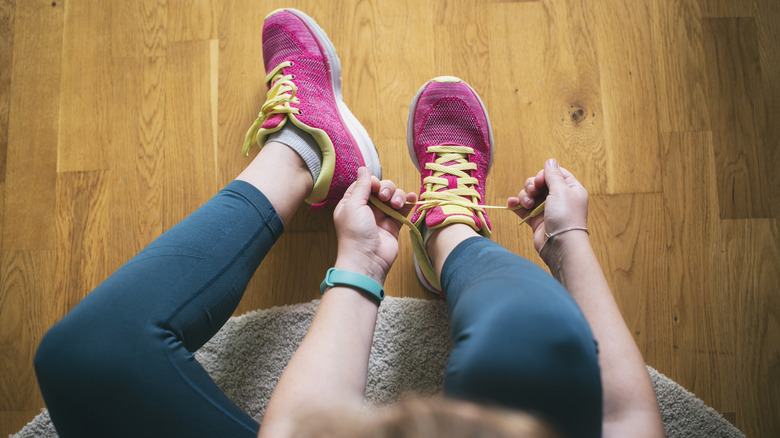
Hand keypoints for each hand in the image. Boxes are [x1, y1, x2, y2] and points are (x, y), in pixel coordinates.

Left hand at [333, 167, 416, 283]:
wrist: (367, 260)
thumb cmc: (355, 233)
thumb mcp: (353, 205)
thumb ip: (361, 186)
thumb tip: (363, 168)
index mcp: (352, 203)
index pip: (365, 184)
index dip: (373, 182)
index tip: (375, 188)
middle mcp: (367, 209)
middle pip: (381, 188)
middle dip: (387, 189)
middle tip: (385, 198)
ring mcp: (381, 217)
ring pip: (393, 197)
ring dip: (397, 196)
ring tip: (396, 205)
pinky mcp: (394, 225)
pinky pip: (403, 209)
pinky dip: (408, 202)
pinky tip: (412, 199)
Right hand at [507, 159, 588, 259]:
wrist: (560, 245)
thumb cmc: (565, 216)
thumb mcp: (561, 190)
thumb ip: (553, 175)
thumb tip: (550, 161)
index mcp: (570, 189)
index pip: (555, 174)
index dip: (544, 174)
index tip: (540, 181)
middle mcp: (559, 198)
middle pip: (539, 183)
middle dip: (531, 186)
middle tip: (532, 192)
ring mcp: (546, 209)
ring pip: (529, 194)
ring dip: (524, 196)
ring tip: (527, 204)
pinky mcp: (536, 220)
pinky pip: (523, 208)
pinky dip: (516, 204)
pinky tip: (511, 204)